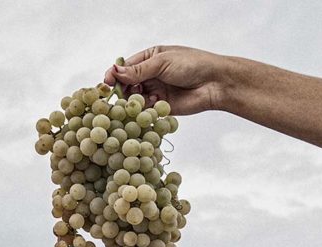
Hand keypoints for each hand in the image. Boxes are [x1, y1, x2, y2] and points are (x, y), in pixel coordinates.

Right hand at [104, 46, 228, 114]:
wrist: (215, 83)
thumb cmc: (192, 64)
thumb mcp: (162, 62)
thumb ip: (139, 70)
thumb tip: (115, 71)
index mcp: (149, 59)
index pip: (124, 67)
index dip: (114, 75)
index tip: (107, 83)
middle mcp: (150, 76)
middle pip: (126, 85)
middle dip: (122, 91)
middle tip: (122, 95)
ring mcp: (155, 92)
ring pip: (134, 100)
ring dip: (133, 101)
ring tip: (137, 101)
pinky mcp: (162, 108)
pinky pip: (146, 112)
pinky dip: (144, 111)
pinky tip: (153, 104)